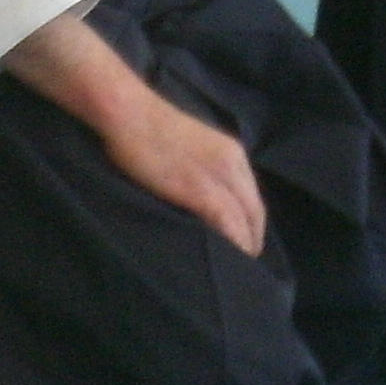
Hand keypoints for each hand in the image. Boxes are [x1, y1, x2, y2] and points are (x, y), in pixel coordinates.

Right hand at [100, 95, 267, 258]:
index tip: (245, 242)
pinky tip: (229, 259)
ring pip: (246, 220)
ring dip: (245, 247)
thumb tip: (202, 198)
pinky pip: (229, 224)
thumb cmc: (148, 130)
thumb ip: (204, 170)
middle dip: (254, 239)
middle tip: (244, 263)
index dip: (252, 224)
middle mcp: (235, 164)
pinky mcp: (202, 190)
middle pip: (256, 211)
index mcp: (233, 153)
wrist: (129, 114)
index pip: (252, 197)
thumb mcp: (190, 149)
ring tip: (237, 269)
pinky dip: (234, 244)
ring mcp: (220, 176)